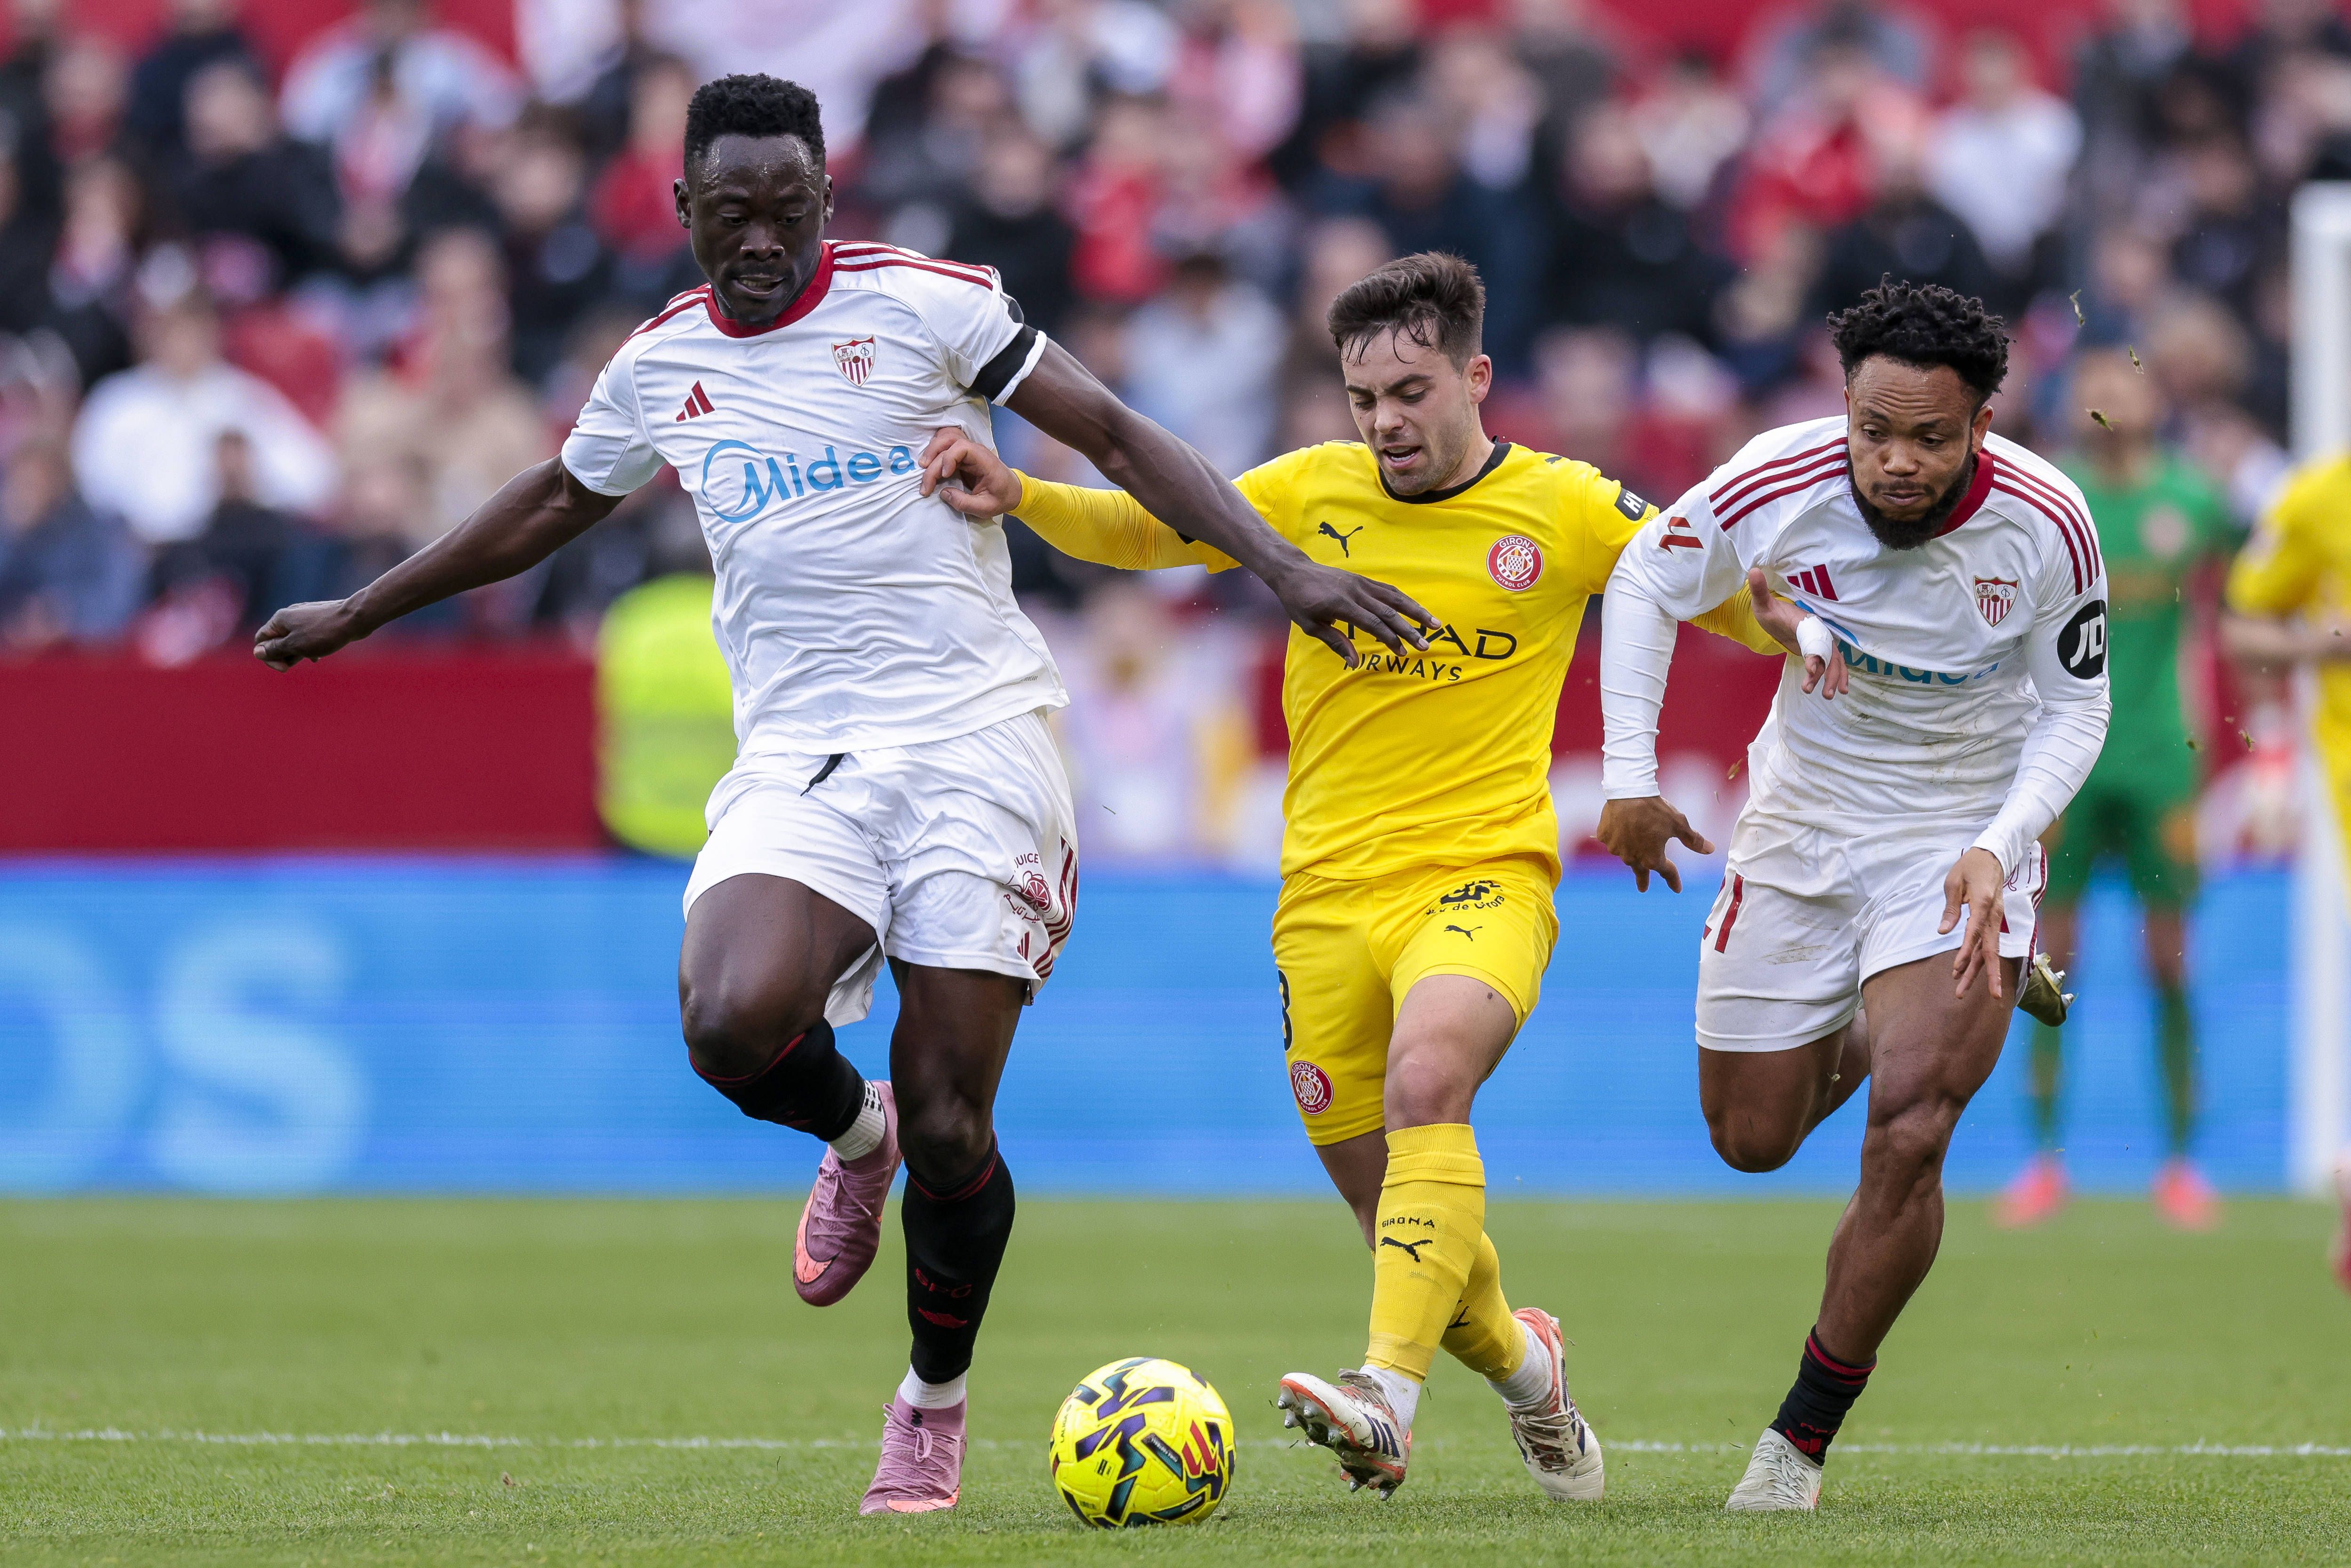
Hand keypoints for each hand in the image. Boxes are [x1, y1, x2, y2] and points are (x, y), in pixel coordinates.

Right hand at [254, 599, 363, 670]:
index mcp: (279, 619)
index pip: (261, 640)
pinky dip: (309, 647)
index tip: (284, 668)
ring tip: (312, 656)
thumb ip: (275, 649)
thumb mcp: (296, 645)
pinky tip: (318, 656)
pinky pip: (307, 637)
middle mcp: (289, 615)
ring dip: (298, 653)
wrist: (355, 618)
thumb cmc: (324, 633)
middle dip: (284, 655)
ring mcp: (304, 617)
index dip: (268, 656)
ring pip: (293, 640)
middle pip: (276, 640)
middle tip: (299, 662)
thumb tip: (257, 652)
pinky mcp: (318, 621)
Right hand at [919, 429, 1022, 516]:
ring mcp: (968, 451)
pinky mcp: (962, 455)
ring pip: (945, 438)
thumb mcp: (986, 507)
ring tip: (923, 467)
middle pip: (949, 441)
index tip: (944, 475)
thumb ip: (964, 503)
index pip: (962, 448)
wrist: (1012, 491)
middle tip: (925, 480)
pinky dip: (935, 449)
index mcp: (984, 460)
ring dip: (932, 450)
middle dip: (933, 458)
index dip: (949, 458)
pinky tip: (929, 461)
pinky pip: (946, 444)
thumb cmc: (1002, 498)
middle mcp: (975, 451)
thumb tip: (943, 494)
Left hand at [1270, 557, 1435, 666]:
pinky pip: (1388, 590)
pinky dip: (1404, 600)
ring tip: (1434, 623)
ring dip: (1416, 611)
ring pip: (1394, 597)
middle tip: (1425, 645)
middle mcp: (1356, 592)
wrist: (1295, 571)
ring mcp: (1361, 583)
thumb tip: (1354, 663)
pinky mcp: (1363, 580)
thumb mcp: (1310, 626)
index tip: (1402, 652)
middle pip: (1388, 612)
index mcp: (1341, 605)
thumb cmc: (1299, 601)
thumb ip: (1335, 642)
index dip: (1389, 638)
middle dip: (1409, 630)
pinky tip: (1416, 609)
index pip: (1372, 623)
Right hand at [1596, 796, 1713, 892]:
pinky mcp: (1605, 837)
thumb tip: (1711, 850)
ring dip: (1631, 852)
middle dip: (1643, 881)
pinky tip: (1620, 829)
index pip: (1667, 872)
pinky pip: (1612, 841)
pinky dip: (1617, 837)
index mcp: (1653, 858)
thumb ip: (1693, 840)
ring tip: (1633, 843)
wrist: (1628, 791)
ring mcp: (1617, 848)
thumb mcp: (1678, 823)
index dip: (1674, 880)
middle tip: (1643, 888)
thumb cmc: (1656, 809)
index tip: (1677, 889)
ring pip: (1625, 854)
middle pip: (1641, 872)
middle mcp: (1633, 858)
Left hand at [1747, 567, 1845, 697]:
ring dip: (1833, 679)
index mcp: (1807, 623)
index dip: (1815, 654)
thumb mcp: (1762, 603)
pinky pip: (1829, 664)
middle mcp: (1817, 633)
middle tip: (1823, 692)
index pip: (1815, 640)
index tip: (1811, 668)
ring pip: (1833, 662)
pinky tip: (1829, 692)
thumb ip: (1760, 590)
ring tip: (1826, 696)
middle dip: (1829, 673)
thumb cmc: (1769, 609)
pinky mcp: (1816, 651)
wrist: (1773, 613)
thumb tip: (1753, 571)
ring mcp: (1819, 643)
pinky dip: (1833, 677)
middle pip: (1830, 654)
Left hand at [1939, 847, 2007, 999]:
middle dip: (1982, 974)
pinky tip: (1966, 972)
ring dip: (1977, 972)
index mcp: (1983, 903)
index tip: (1957, 969)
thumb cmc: (1970, 866)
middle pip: (1988, 950)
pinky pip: (1986, 943)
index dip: (1966, 953)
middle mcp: (1993, 915)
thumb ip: (1950, 908)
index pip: (1974, 933)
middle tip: (1974, 995)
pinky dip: (1977, 958)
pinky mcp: (1993, 921)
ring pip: (1988, 951)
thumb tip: (1943, 932)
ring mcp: (1995, 919)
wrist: (1993, 856)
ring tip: (1961, 991)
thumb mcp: (1953, 882)